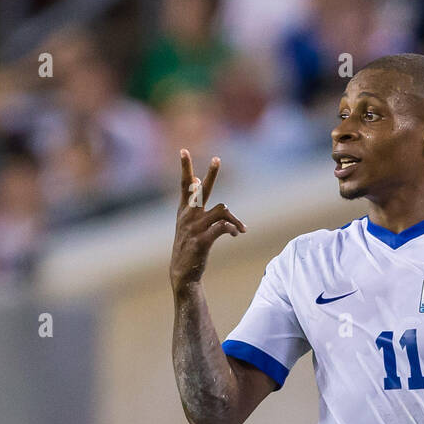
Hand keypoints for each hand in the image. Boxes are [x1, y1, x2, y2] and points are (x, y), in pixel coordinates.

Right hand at [170, 152, 245, 293]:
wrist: (183, 273)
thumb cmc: (189, 247)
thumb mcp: (187, 224)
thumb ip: (192, 202)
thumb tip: (195, 180)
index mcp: (184, 211)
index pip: (184, 185)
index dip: (185, 167)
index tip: (183, 150)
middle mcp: (188, 216)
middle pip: (200, 190)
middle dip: (210, 175)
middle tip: (217, 159)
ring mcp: (195, 228)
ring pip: (221, 210)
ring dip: (234, 218)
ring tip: (240, 229)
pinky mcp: (202, 241)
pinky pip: (222, 227)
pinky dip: (232, 228)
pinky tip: (236, 234)